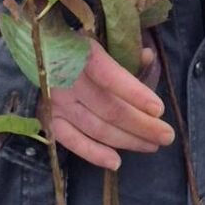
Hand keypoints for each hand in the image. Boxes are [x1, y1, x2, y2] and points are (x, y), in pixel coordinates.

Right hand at [41, 42, 174, 171]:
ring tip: (152, 145)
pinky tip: (116, 162)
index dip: (135, 94)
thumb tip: (147, 57)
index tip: (158, 110)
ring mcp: (56, 102)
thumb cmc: (77, 47)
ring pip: (96, 127)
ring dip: (127, 140)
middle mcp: (66, 79)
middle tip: (166, 135)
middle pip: (109, 108)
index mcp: (82, 54)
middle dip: (141, 125)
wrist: (37, 53)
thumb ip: (125, 52)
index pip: (110, 76)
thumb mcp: (101, 41)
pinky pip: (71, 141)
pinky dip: (93, 153)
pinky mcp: (48, 119)